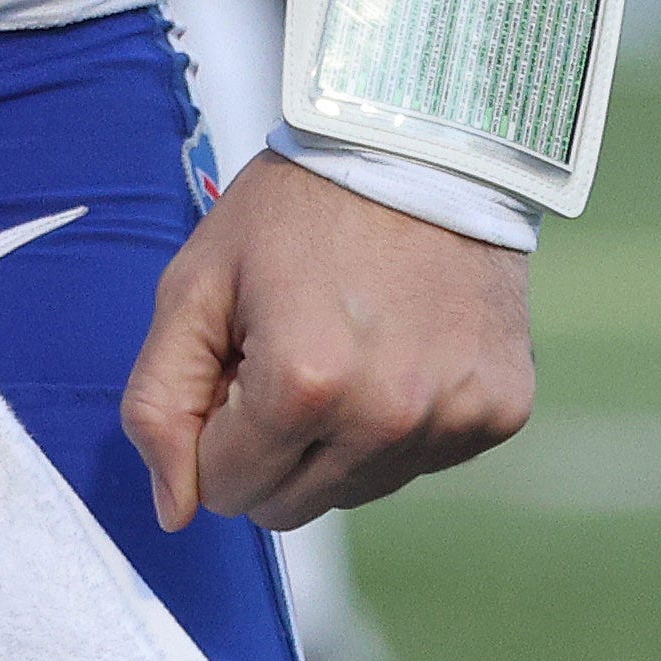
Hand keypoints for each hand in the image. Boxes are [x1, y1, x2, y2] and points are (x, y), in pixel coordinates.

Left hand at [122, 152, 534, 532]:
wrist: (420, 148)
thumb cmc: (295, 210)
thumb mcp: (196, 282)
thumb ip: (160, 400)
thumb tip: (173, 512)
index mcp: (302, 385)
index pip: (225, 488)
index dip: (214, 427)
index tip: (237, 358)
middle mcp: (386, 418)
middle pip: (289, 507)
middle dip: (266, 447)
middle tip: (285, 351)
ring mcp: (452, 420)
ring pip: (354, 493)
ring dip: (331, 439)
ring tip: (344, 342)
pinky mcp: (500, 413)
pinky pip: (420, 462)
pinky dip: (396, 423)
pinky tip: (398, 347)